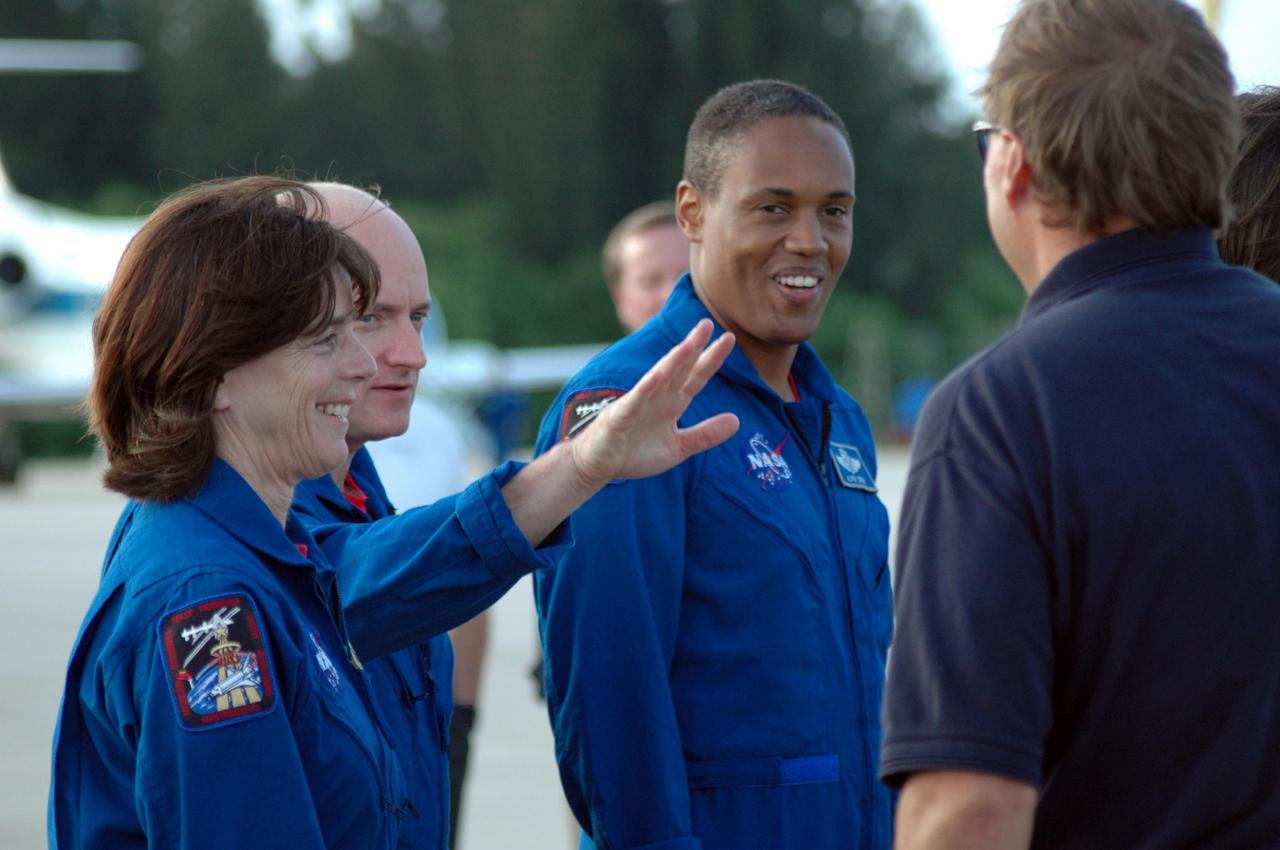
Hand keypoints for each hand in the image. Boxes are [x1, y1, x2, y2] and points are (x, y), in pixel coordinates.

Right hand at [570, 319, 738, 486]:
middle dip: (693, 347)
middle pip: (678, 369)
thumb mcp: (679, 447)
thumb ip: (706, 434)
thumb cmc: (635, 453)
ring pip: (658, 379)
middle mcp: (657, 398)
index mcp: (672, 403)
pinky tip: (657, 376)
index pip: (696, 376)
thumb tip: (737, 420)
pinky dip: (645, 389)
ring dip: (673, 362)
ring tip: (689, 345)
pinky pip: (634, 401)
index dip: (712, 358)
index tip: (729, 338)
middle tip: (708, 324)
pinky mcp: (619, 417)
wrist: (599, 466)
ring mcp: (638, 404)